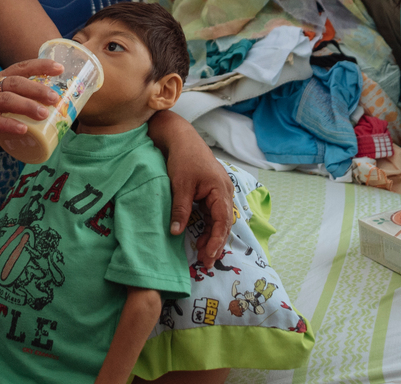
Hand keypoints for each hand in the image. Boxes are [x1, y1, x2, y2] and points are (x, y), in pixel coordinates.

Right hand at [0, 58, 61, 151]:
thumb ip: (12, 94)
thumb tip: (45, 101)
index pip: (20, 67)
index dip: (40, 66)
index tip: (60, 68)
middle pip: (15, 83)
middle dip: (37, 89)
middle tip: (55, 98)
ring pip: (6, 100)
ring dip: (27, 106)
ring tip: (44, 114)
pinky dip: (10, 125)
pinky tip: (23, 129)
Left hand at [166, 143, 233, 263]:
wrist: (181, 138)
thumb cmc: (183, 158)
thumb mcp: (180, 185)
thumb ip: (180, 209)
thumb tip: (175, 232)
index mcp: (220, 189)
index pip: (222, 221)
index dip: (216, 240)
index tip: (208, 256)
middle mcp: (224, 192)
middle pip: (224, 223)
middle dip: (216, 243)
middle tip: (207, 262)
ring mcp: (219, 192)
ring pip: (219, 220)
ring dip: (213, 237)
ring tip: (204, 255)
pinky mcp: (211, 192)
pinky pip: (213, 214)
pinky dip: (209, 227)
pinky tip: (202, 239)